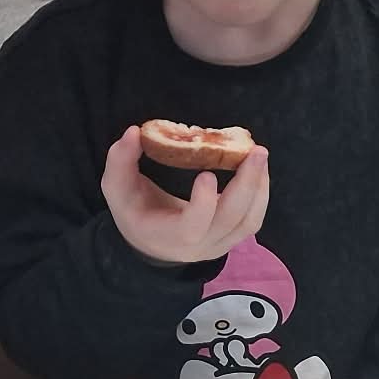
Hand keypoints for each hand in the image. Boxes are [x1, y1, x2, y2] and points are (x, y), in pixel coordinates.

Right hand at [101, 126, 270, 263]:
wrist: (152, 243)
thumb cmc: (134, 212)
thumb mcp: (117, 189)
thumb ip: (120, 161)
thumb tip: (133, 132)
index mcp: (167, 235)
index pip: (191, 227)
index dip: (203, 203)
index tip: (207, 174)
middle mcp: (198, 246)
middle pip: (230, 221)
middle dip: (247, 185)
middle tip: (255, 151)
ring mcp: (219, 245)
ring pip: (249, 222)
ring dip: (259, 188)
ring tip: (259, 156)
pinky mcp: (232, 238)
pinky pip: (253, 220)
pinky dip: (261, 194)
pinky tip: (259, 169)